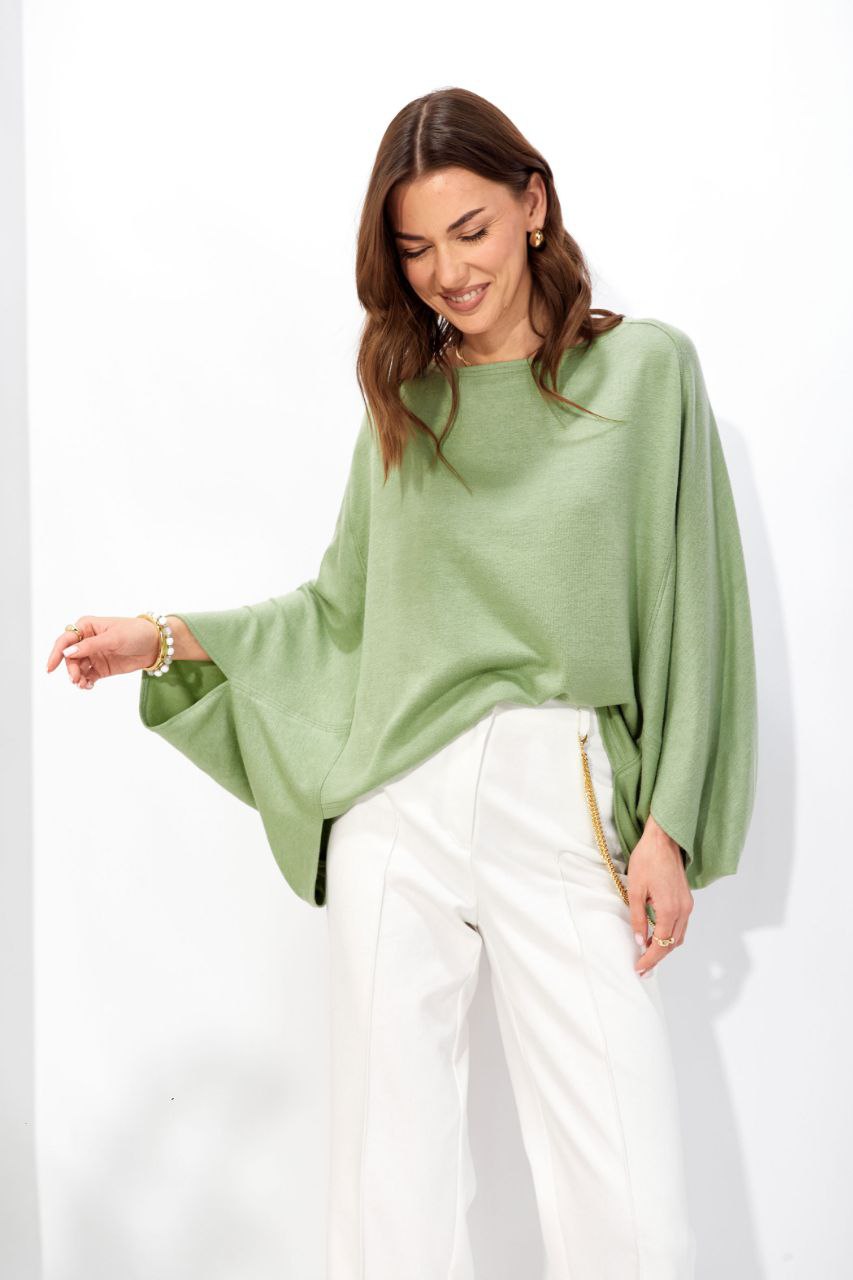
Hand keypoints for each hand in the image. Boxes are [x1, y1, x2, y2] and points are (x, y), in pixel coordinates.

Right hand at [45, 615, 161, 689]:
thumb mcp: (114, 637)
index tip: (50, 668)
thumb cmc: (136, 633)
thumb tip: (68, 652)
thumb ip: (91, 646)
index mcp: (87, 627)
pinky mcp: (101, 668)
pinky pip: (87, 677)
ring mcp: (94, 655)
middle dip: (71, 669)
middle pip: (69, 657)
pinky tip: (88, 686)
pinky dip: (85, 682)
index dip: (56, 653)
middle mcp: (87, 641)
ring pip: (77, 668)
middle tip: (76, 679)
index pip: (66, 640)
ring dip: (77, 677)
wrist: (156, 645)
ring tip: (83, 684)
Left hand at [628, 813, 693, 976]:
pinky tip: (657, 936)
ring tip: (648, 956)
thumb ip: (638, 918)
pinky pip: (681, 925)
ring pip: (679, 936)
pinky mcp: (687, 899)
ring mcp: (688, 905)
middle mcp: (683, 910)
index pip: (661, 944)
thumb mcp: (635, 890)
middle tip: (642, 969)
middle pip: (672, 944)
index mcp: (669, 909)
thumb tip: (640, 941)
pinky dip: (670, 935)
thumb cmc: (647, 860)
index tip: (638, 969)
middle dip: (657, 958)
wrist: (664, 839)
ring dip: (665, 948)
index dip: (649, 959)